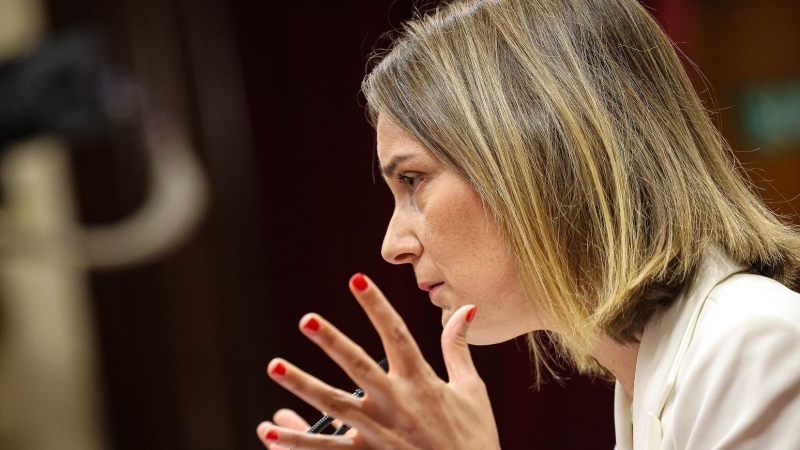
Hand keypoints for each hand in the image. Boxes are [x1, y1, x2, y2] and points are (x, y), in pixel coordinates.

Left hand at [256, 273, 500, 449]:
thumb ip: (458, 348)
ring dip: (302, 385)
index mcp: (422, 382)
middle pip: (358, 366)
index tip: (356, 279)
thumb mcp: (472, 391)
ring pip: (334, 404)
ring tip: (275, 367)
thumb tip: (466, 308)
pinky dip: (296, 441)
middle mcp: (397, 404)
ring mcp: (379, 433)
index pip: (396, 334)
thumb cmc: (475, 440)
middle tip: (307, 320)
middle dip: (332, 341)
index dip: (376, 305)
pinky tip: (269, 431)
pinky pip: (326, 449)